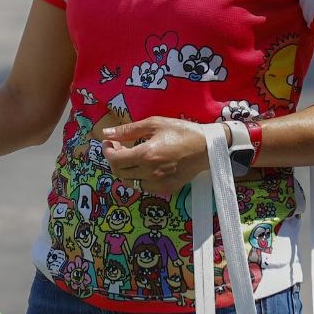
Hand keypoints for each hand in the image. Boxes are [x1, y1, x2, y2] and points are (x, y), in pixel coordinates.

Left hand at [101, 117, 222, 195]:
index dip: (107, 151)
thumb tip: (106, 133)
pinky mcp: (167, 189)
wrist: (207, 147)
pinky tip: (144, 165)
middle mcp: (150, 172)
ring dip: (125, 169)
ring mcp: (159, 183)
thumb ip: (128, 130)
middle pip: (119, 172)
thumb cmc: (181, 131)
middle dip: (114, 159)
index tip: (108, 142)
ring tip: (131, 155)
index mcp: (146, 155)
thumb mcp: (154, 124)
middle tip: (119, 146)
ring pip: (130, 182)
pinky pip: (144, 186)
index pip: (115, 160)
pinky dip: (138, 177)